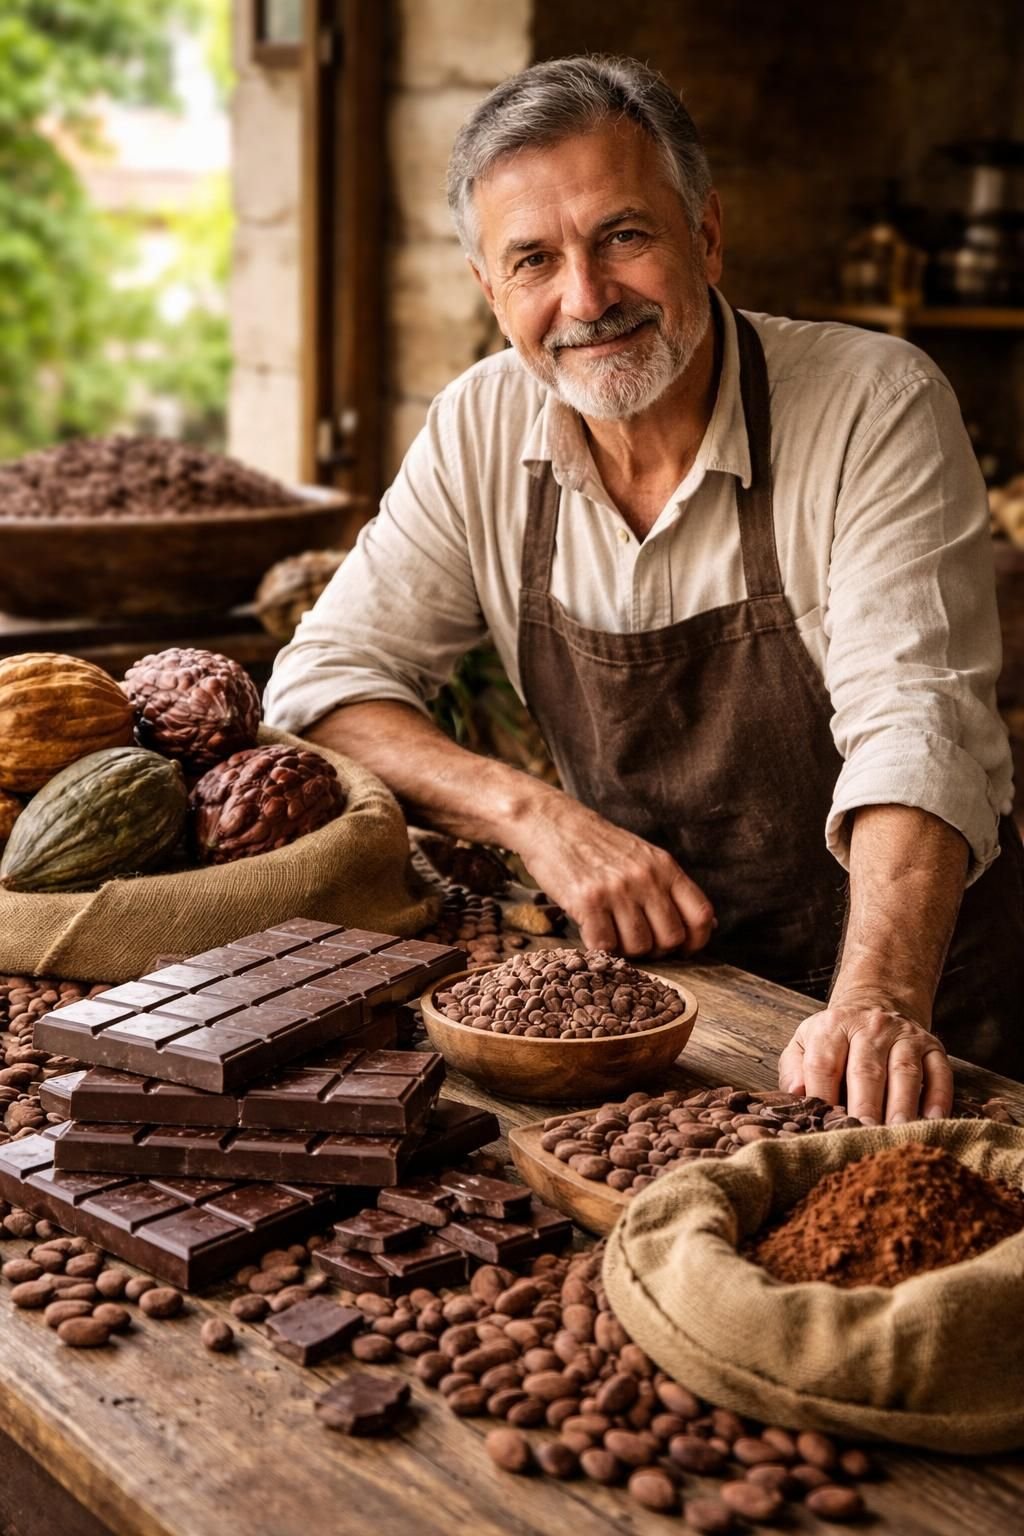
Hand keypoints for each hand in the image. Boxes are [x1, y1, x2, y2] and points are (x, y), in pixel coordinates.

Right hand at [512, 790, 714, 956]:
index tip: (681, 948)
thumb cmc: (598, 845)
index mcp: (665, 867)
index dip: (695, 941)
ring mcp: (617, 890)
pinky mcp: (587, 901)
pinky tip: (591, 930)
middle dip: (656, 950)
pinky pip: (604, 945)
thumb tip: (708, 925)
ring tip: (611, 932)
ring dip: (625, 950)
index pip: (700, 916)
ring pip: (639, 947)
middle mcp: (645, 878)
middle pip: (671, 938)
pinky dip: (599, 947)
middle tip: (637, 941)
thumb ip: (671, 888)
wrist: (552, 823)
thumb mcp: (644, 857)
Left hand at [777, 1002, 953, 1124]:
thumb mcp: (805, 1042)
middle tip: (864, 1137)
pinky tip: (931, 1122)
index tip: (824, 1127)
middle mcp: (871, 1027)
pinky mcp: (932, 1047)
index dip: (823, 1097)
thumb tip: (797, 1095)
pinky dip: (938, 1099)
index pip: (824, 1064)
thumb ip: (794, 1068)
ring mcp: (905, 1036)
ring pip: (905, 1073)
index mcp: (833, 1027)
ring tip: (896, 1136)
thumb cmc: (836, 1037)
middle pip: (867, 1071)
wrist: (876, 1003)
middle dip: (865, 1108)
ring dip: (901, 1107)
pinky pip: (939, 1073)